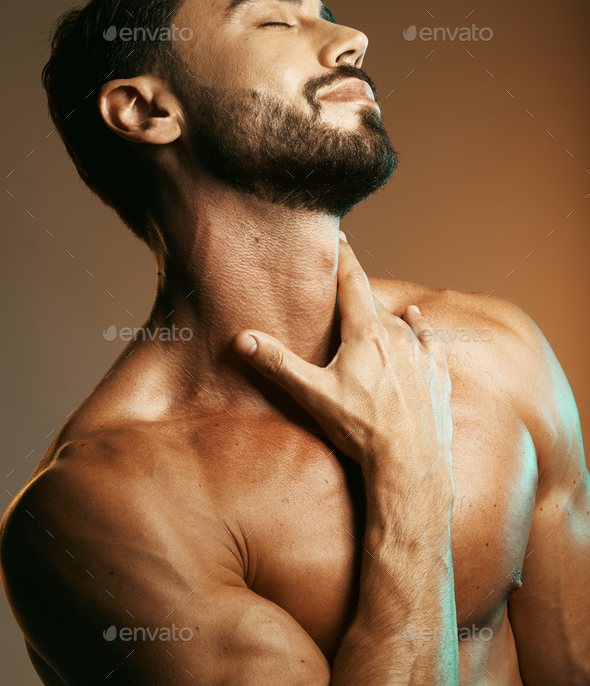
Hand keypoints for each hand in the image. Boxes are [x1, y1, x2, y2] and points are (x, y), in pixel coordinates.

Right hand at [233, 235, 452, 483]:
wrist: (411, 464)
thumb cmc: (361, 429)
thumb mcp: (313, 395)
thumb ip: (278, 363)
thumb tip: (242, 339)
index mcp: (366, 333)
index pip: (353, 281)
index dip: (344, 256)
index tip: (340, 235)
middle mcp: (397, 335)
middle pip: (373, 303)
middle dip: (357, 293)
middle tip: (343, 289)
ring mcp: (421, 353)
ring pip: (399, 322)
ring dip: (383, 317)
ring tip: (371, 314)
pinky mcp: (437, 372)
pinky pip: (428, 338)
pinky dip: (418, 328)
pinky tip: (416, 322)